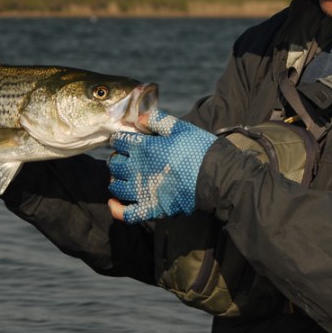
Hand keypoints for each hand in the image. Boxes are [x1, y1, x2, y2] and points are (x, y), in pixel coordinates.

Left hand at [107, 108, 216, 222]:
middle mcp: (138, 169)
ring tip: (123, 178)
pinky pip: (127, 214)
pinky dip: (117, 210)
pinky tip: (114, 203)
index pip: (119, 141)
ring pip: (116, 187)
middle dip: (117, 159)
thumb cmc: (200, 149)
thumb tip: (139, 118)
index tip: (124, 141)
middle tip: (125, 159)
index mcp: (143, 147)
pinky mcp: (152, 209)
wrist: (217, 177)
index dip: (119, 140)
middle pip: (114, 164)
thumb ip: (157, 120)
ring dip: (116, 181)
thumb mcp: (180, 127)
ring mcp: (143, 191)